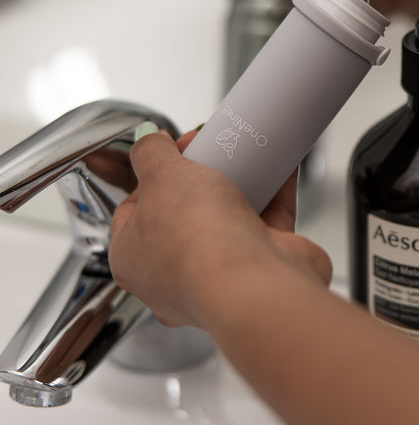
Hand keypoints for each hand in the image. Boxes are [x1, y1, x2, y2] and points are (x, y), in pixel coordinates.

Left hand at [109, 130, 330, 327]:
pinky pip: (267, 225)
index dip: (153, 174)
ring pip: (228, 220)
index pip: (133, 209)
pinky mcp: (260, 269)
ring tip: (245, 154)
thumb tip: (145, 139)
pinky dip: (274, 196)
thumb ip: (149, 152)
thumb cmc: (196, 242)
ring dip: (239, 186)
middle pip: (186, 212)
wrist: (254, 285)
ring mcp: (220, 273)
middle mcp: (174, 272)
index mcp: (133, 258)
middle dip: (201, 178)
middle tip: (211, 150)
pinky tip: (280, 168)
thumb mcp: (162, 175)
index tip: (176, 149)